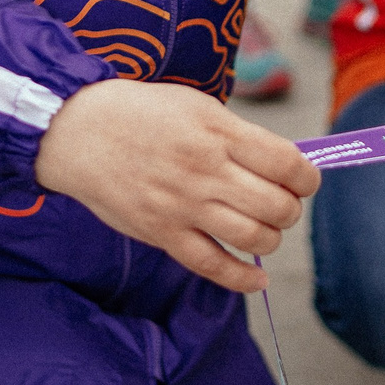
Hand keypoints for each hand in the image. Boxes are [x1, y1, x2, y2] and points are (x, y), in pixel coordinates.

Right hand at [34, 79, 319, 292]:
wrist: (77, 131)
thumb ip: (238, 136)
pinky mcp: (162, 233)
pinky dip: (243, 278)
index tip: (303, 180)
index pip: (287, 164)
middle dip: (290, 209)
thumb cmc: (141, 113)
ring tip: (263, 228)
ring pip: (253, 238)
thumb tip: (284, 167)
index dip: (307, 178)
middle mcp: (204, 170)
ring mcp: (182, 205)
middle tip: (281, 203)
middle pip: (278, 205)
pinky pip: (213, 266)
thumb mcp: (196, 105)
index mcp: (217, 132)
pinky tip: (258, 278)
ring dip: (271, 238)